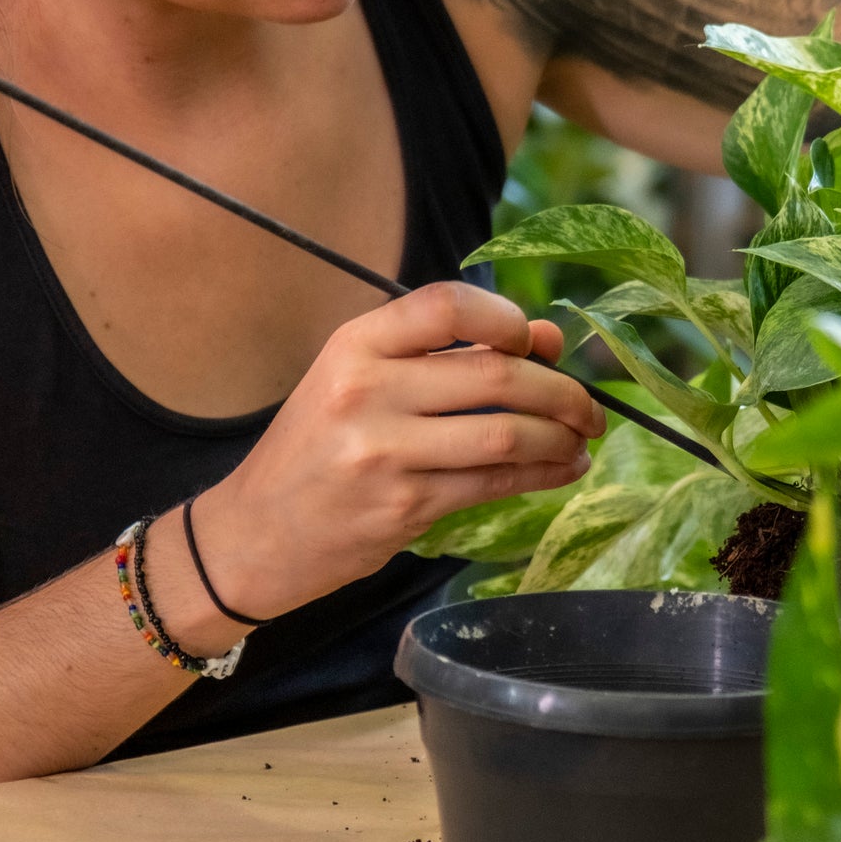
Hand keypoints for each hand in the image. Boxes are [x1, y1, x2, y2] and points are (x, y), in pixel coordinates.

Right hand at [193, 281, 604, 621]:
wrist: (251, 535)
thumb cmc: (316, 448)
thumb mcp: (363, 381)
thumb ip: (449, 356)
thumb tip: (550, 339)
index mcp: (355, 344)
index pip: (446, 305)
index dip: (506, 317)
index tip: (536, 339)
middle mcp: (366, 390)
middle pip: (495, 372)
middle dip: (560, 389)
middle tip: (589, 405)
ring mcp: (384, 452)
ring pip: (505, 432)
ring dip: (560, 436)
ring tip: (581, 440)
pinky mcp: (403, 508)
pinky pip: (493, 482)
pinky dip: (541, 474)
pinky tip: (562, 470)